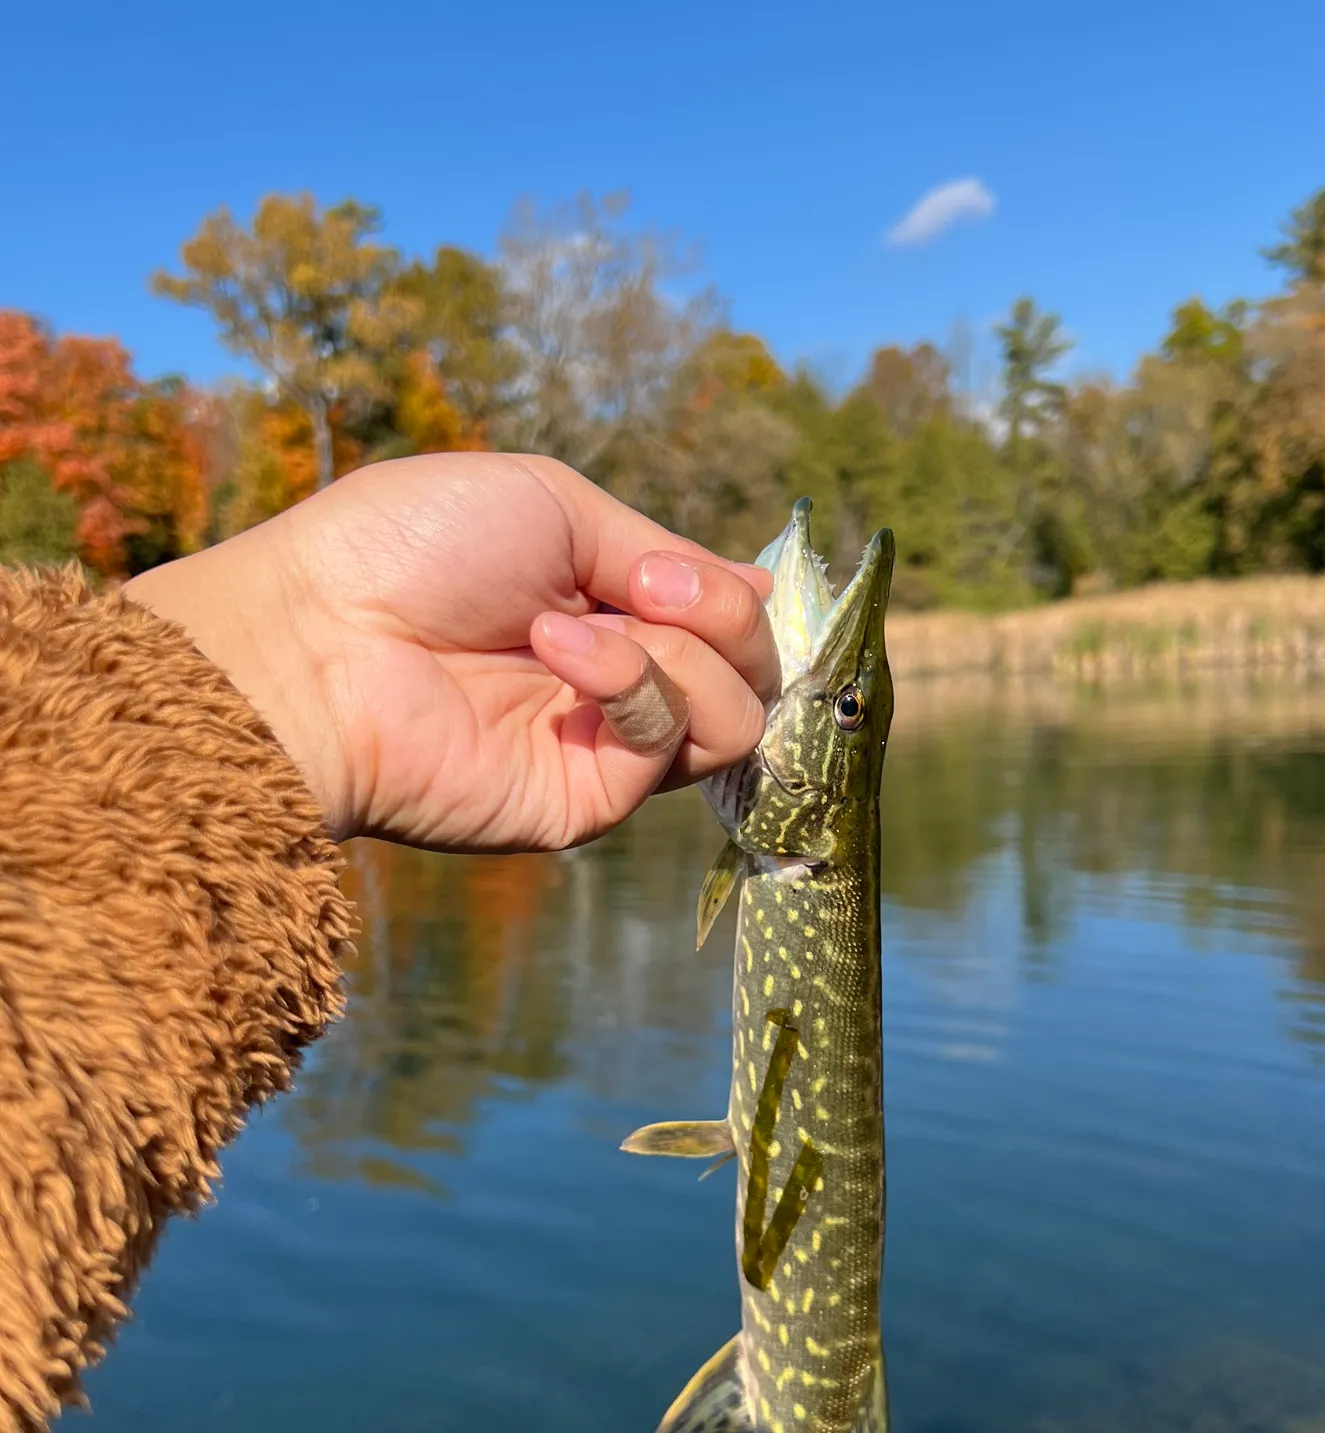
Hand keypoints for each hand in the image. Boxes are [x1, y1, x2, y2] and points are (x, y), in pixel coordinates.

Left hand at [123, 453, 778, 852]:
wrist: (321, 636)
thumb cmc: (414, 548)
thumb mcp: (555, 503)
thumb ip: (662, 550)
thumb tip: (763, 583)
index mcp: (611, 608)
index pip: (727, 619)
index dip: (740, 599)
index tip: (703, 575)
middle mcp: (621, 681)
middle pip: (751, 670)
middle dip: (726, 616)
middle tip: (654, 590)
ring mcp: (607, 744)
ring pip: (735, 716)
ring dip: (684, 650)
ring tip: (588, 623)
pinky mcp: (589, 798)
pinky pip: (670, 744)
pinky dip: (629, 684)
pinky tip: (558, 652)